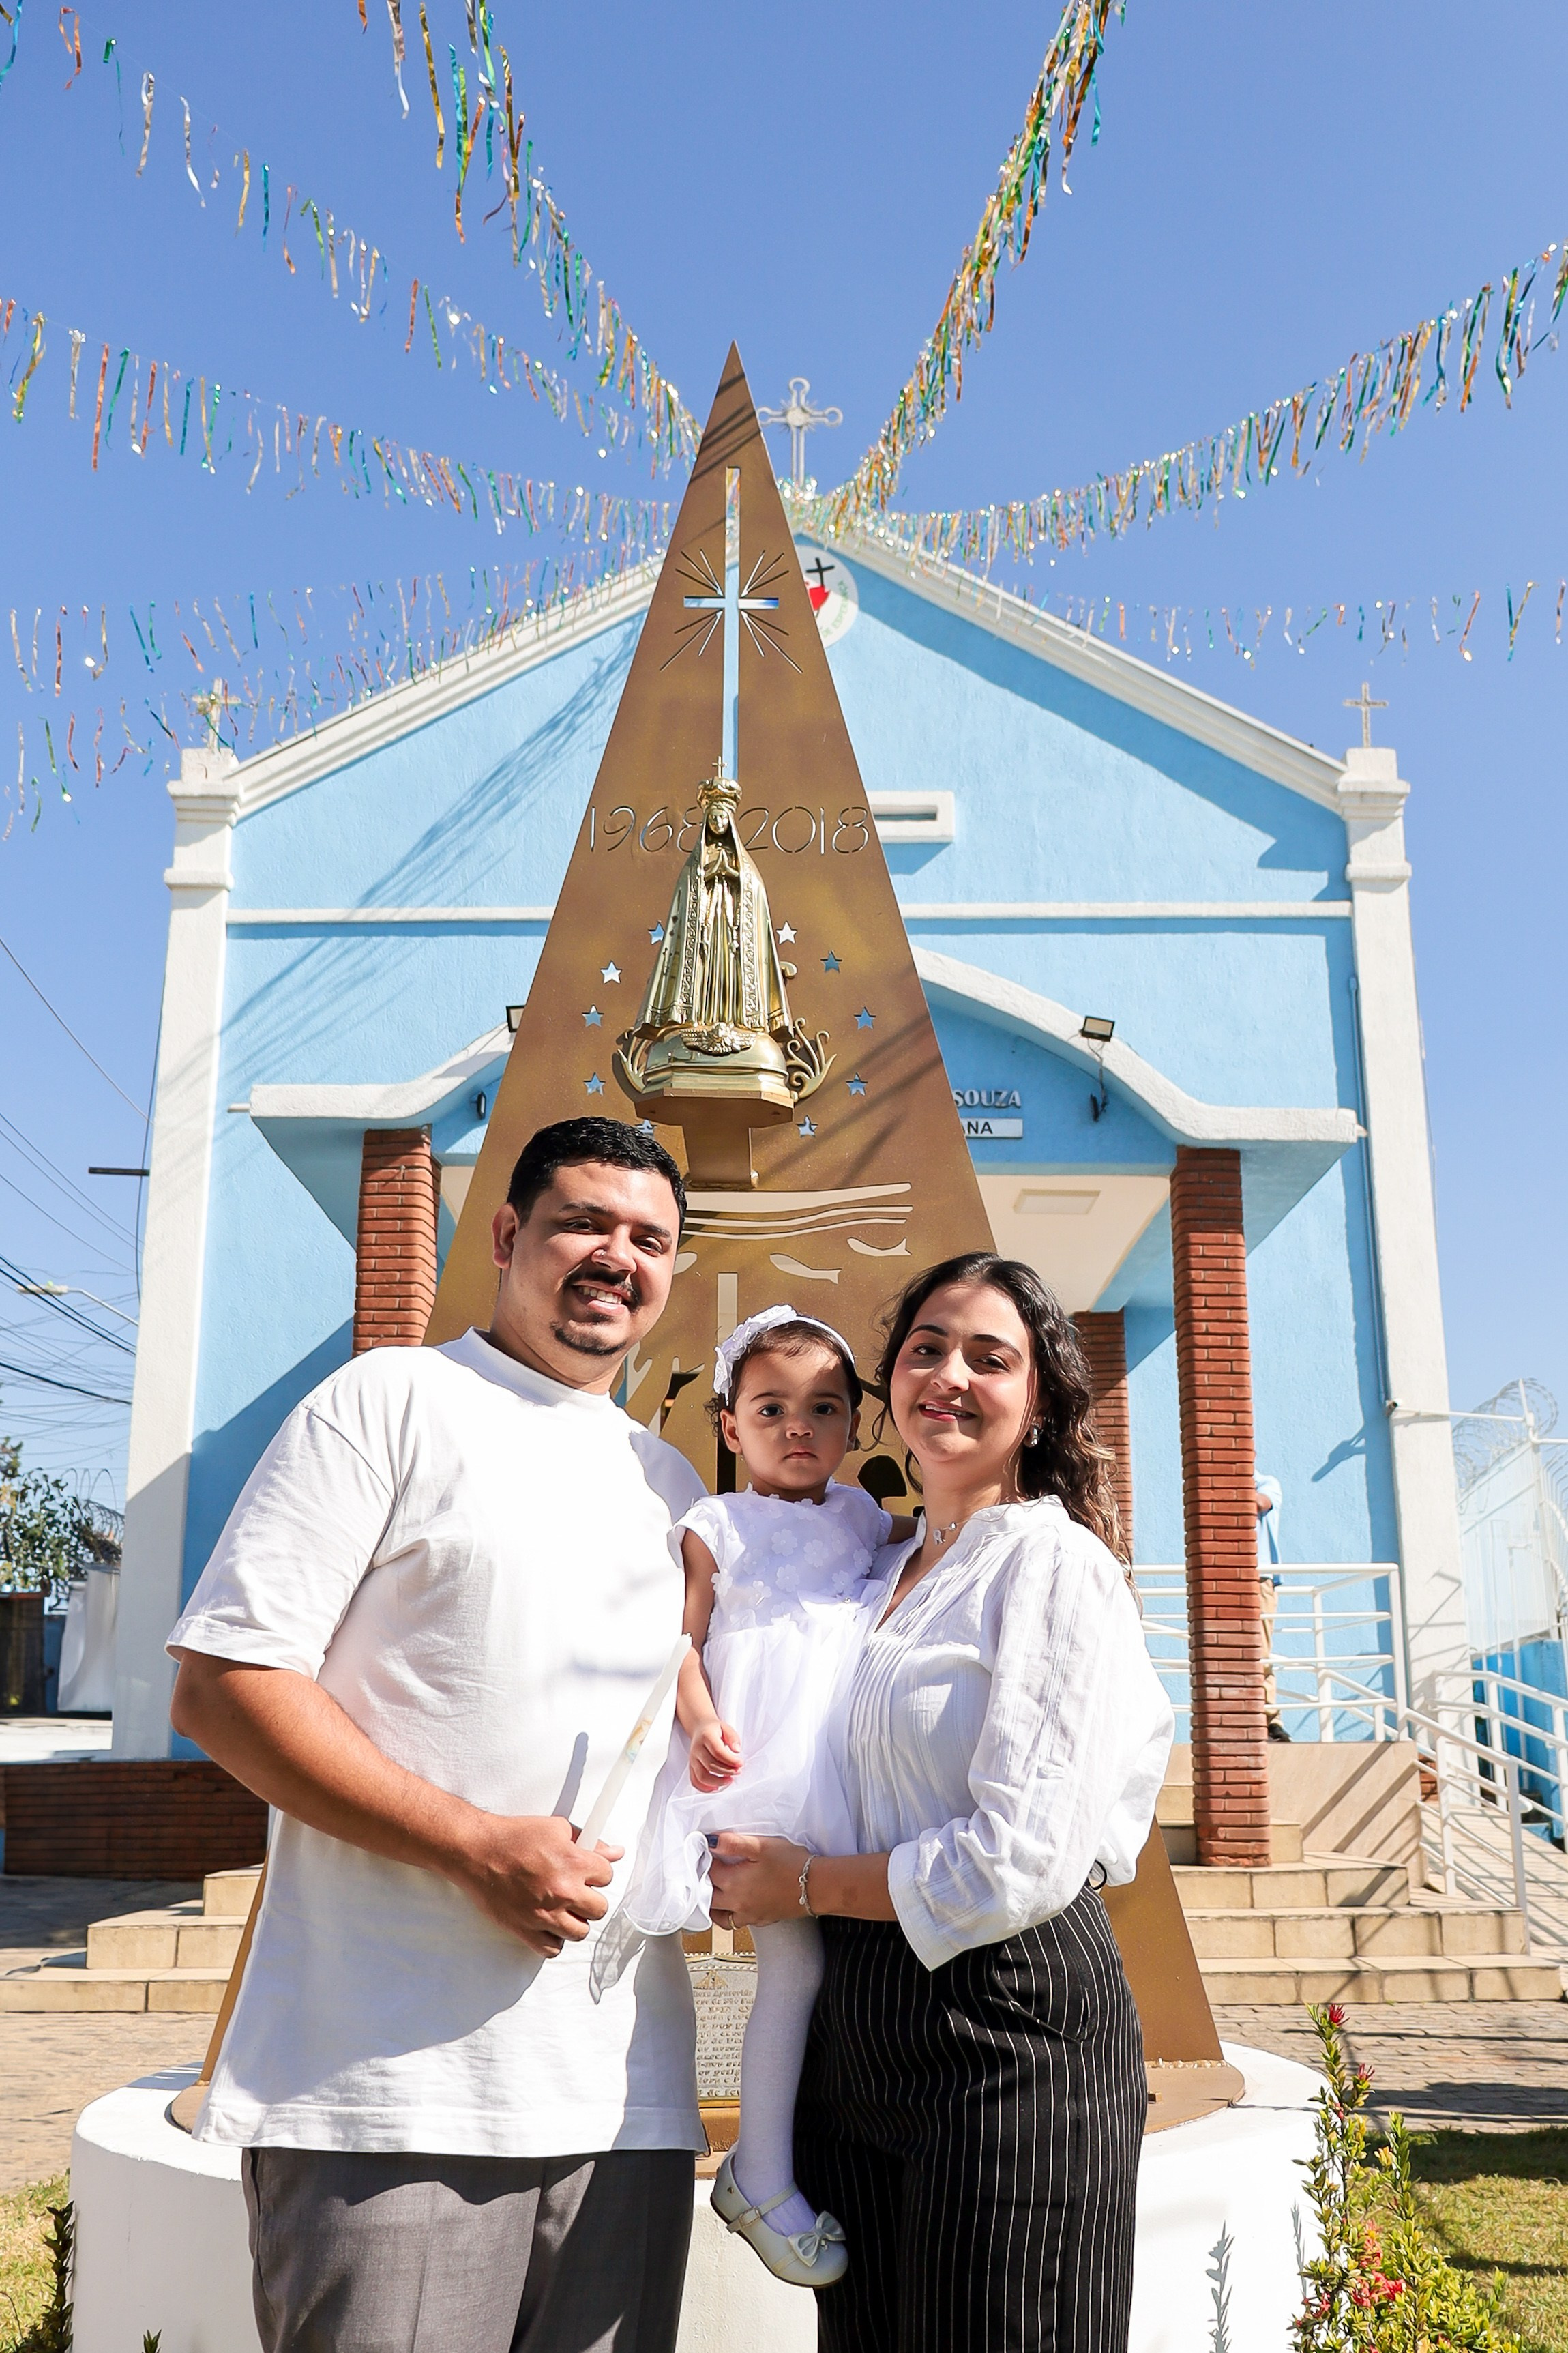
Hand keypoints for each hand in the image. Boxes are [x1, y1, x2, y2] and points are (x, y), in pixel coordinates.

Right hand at [447, 1813, 622, 1958]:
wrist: (477, 1852)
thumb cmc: (515, 1836)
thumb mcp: (556, 1829)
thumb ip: (590, 1842)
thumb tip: (616, 1853)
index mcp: (573, 1863)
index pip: (607, 1876)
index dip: (597, 1873)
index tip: (586, 1872)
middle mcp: (562, 1891)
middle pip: (599, 1909)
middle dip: (590, 1899)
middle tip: (575, 1891)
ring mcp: (543, 1914)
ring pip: (580, 1932)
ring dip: (575, 1921)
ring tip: (562, 1909)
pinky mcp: (524, 1930)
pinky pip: (552, 1949)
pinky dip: (553, 1940)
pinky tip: (547, 1925)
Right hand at [689, 1717, 743, 1792]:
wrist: (699, 1728)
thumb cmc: (714, 1730)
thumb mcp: (726, 1728)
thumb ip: (733, 1738)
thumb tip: (737, 1750)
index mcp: (706, 1737)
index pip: (718, 1752)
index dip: (730, 1760)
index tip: (740, 1764)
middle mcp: (697, 1749)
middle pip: (710, 1765)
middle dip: (727, 1772)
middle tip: (737, 1771)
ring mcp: (693, 1759)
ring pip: (702, 1776)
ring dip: (717, 1782)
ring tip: (729, 1780)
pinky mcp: (691, 1767)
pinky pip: (695, 1781)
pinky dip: (704, 1788)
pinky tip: (715, 1787)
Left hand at [709, 1833, 808, 1929]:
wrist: (817, 1886)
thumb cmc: (791, 1864)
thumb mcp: (762, 1846)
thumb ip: (733, 1844)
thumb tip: (710, 1841)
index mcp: (734, 1883)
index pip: (707, 1872)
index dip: (704, 1860)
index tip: (705, 1851)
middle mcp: (737, 1903)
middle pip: (707, 1897)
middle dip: (704, 1883)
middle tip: (707, 1869)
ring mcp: (749, 1915)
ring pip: (720, 1915)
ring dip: (713, 1904)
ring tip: (716, 1889)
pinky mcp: (761, 1919)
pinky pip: (737, 1922)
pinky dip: (731, 1914)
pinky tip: (737, 1902)